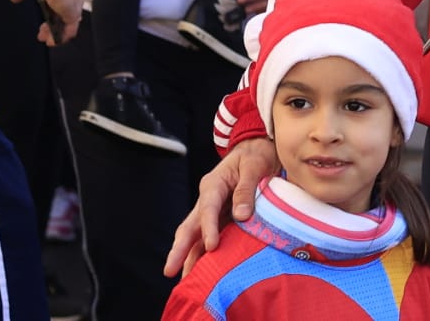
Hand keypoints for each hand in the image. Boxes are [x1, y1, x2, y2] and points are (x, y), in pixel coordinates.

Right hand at [10, 0, 83, 45]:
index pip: (63, 0)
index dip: (53, 11)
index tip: (43, 19)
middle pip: (65, 13)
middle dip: (53, 24)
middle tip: (42, 33)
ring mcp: (74, 3)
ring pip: (67, 22)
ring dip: (55, 32)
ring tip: (45, 39)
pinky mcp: (73, 12)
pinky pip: (70, 29)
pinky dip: (61, 37)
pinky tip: (52, 42)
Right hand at [164, 137, 277, 276]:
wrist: (260, 148)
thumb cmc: (256, 155)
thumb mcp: (254, 166)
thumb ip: (246, 190)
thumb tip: (242, 215)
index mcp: (212, 184)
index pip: (207, 209)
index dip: (208, 229)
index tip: (212, 247)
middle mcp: (208, 199)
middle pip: (190, 226)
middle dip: (180, 249)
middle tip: (170, 271)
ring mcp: (213, 210)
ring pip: (196, 235)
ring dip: (190, 256)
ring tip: (185, 280)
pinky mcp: (222, 218)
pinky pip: (210, 237)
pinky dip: (204, 253)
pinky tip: (203, 270)